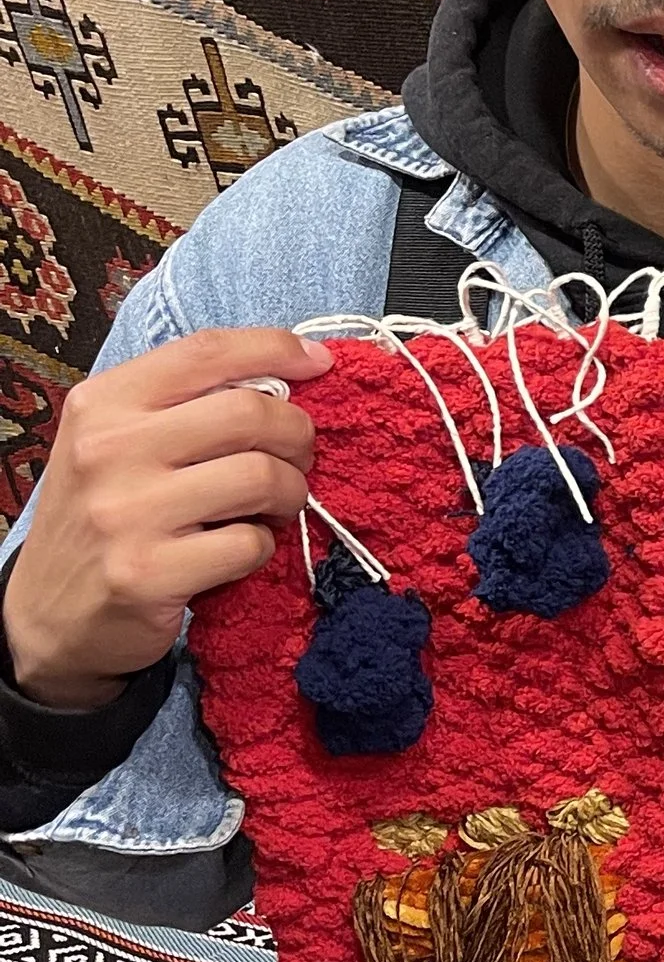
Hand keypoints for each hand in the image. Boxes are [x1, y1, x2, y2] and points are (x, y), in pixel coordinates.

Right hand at [6, 327, 332, 710]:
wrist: (46, 613)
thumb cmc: (102, 515)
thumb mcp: (118, 443)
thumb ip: (185, 405)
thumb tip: (288, 374)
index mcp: (103, 403)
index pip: (206, 350)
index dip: (275, 348)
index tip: (317, 363)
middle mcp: (108, 449)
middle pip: (249, 412)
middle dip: (296, 434)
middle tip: (297, 458)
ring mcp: (125, 513)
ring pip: (259, 476)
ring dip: (289, 493)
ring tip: (275, 505)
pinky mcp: (147, 573)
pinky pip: (248, 543)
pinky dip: (262, 546)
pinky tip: (239, 549)